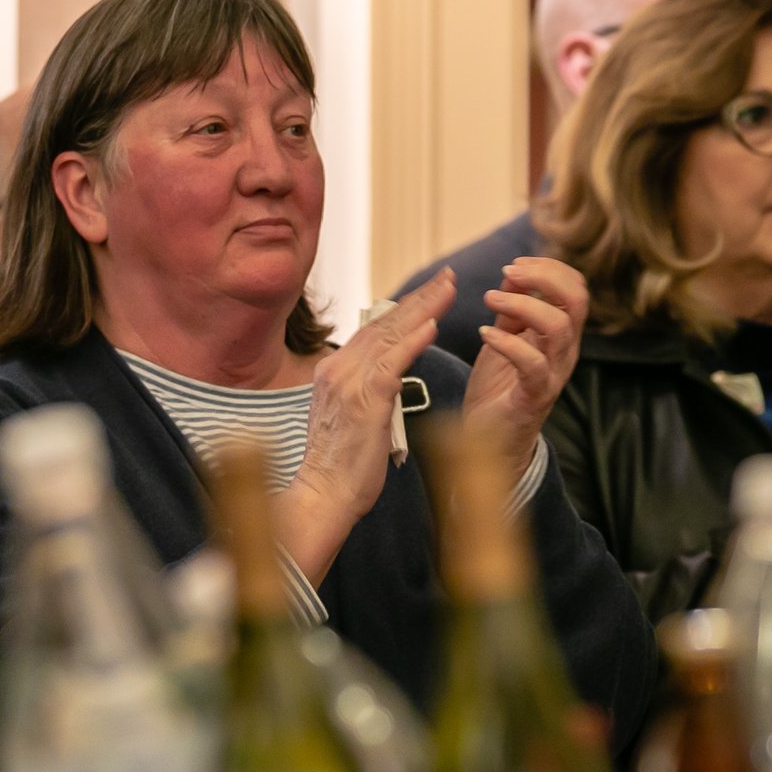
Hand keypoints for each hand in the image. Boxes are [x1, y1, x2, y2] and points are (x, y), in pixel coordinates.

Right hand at [275, 269, 452, 583]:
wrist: (322, 496)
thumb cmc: (342, 466)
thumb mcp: (353, 417)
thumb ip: (367, 391)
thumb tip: (386, 377)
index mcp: (335, 371)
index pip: (376, 329)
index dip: (406, 307)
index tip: (432, 289)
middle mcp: (338, 369)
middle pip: (385, 323)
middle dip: (420, 297)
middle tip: (449, 275)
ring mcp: (349, 383)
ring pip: (391, 335)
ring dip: (423, 308)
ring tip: (450, 288)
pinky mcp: (363, 401)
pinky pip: (391, 364)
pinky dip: (413, 341)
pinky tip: (432, 324)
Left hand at [462, 257, 588, 483]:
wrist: (488, 441)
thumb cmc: (499, 388)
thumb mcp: (504, 337)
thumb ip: (512, 308)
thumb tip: (512, 273)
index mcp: (561, 334)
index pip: (576, 288)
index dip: (549, 268)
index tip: (515, 266)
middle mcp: (565, 351)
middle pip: (577, 299)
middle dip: (543, 277)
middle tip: (508, 273)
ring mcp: (554, 373)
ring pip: (558, 326)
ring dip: (523, 304)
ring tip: (490, 299)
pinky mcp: (536, 395)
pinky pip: (532, 364)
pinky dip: (507, 342)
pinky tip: (484, 334)